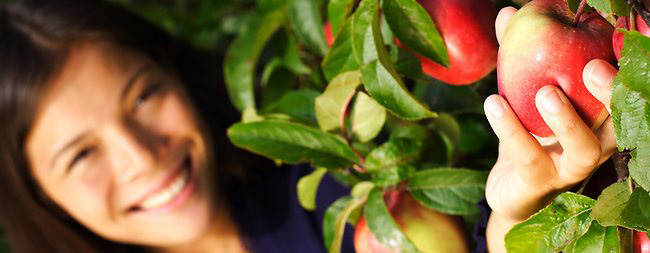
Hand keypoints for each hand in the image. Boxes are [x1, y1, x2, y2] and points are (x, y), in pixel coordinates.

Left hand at [484, 7, 618, 251]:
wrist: (509, 188)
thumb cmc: (526, 133)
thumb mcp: (522, 92)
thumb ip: (518, 55)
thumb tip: (508, 12)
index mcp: (603, 118)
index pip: (627, 94)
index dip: (629, 69)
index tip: (619, 39)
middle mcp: (599, 144)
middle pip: (623, 122)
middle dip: (611, 93)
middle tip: (591, 66)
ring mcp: (571, 168)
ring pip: (586, 148)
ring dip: (567, 119)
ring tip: (546, 92)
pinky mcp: (539, 184)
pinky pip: (529, 157)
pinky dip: (511, 130)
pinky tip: (493, 103)